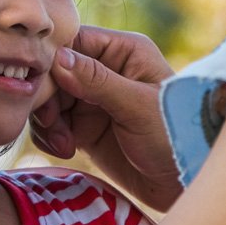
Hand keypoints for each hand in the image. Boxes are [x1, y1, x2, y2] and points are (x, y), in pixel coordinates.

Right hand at [31, 26, 181, 210]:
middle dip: (48, 98)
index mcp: (123, 51)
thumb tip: (58, 58)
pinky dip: (51, 136)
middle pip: (55, 71)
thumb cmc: (174, 135)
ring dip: (48, 121)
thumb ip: (97, 81)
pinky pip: (53, 124)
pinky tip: (66, 150)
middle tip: (51, 123)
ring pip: (50, 99)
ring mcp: (93, 99)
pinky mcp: (85, 127)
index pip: (74, 42)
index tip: (42, 87)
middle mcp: (106, 70)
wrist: (183, 182)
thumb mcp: (137, 106)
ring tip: (64, 144)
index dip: (52, 62)